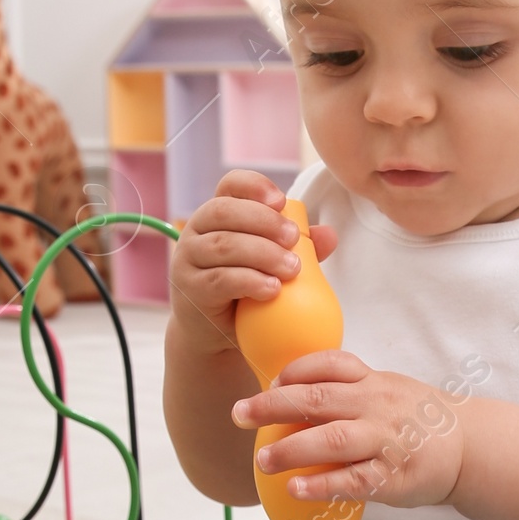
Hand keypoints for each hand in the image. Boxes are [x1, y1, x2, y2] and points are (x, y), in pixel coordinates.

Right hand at [167, 170, 336, 355]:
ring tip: (292, 269)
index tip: (281, 201)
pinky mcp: (191, 289)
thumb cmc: (244, 292)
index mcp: (218, 215)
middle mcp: (197, 230)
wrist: (214, 334)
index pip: (231, 185)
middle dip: (264, 221)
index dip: (254, 186)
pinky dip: (250, 282)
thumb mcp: (273, 266)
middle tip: (293, 238)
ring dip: (263, 253)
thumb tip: (330, 234)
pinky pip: (220, 279)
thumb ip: (299, 249)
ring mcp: (188, 259)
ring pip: (224, 245)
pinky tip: (272, 290)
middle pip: (225, 211)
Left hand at [232, 351, 463, 507]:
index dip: (294, 371)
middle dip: (272, 406)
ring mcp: (385, 440)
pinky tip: (295, 488)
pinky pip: (351, 481)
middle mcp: (376, 405)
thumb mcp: (389, 389)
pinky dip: (321, 484)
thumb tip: (294, 390)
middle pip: (317, 399)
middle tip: (239, 414)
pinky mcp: (392, 476)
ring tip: (262, 460)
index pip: (329, 365)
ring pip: (330, 440)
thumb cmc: (420, 420)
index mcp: (374, 381)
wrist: (471, 447)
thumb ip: (350, 387)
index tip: (270, 382)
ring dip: (290, 449)